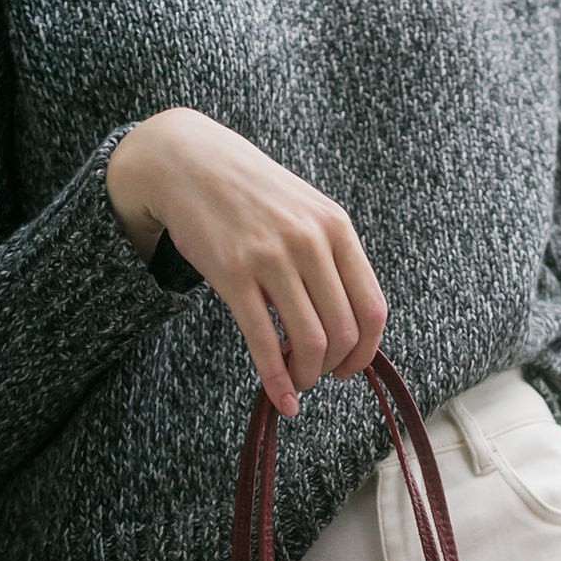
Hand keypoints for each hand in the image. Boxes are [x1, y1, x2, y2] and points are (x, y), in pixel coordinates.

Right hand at [106, 108, 387, 416]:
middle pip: (344, 333)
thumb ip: (332, 258)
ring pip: (310, 343)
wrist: (188, 162)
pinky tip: (280, 399)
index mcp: (336, 228)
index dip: (365, 352)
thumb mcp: (306, 212)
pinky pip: (265, 342)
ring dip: (306, 376)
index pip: (372, 309)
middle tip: (317, 375)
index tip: (348, 367)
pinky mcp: (233, 273)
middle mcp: (310, 242)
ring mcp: (272, 257)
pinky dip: (276, 381)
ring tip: (296, 380)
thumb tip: (351, 326)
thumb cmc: (252, 194)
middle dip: (333, 368)